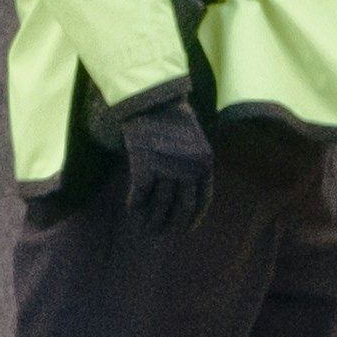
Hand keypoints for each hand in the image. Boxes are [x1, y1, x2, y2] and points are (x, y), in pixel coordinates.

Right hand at [120, 96, 214, 234]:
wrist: (154, 101)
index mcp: (204, 165)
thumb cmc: (173, 119)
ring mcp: (167, 169)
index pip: (203, 199)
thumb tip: (186, 191)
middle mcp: (188, 170)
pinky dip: (135, 205)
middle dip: (174, 224)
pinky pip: (140, 195)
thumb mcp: (195, 142)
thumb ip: (194, 164)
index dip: (195, 216)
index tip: (188, 228)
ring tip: (147, 230)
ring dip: (153, 220)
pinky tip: (132, 212)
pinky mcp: (144, 167)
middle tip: (165, 235)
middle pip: (182, 207)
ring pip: (160, 205)